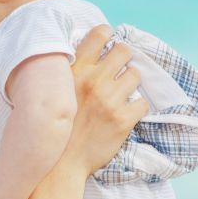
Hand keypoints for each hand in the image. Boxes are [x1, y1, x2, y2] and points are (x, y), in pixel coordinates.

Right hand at [63, 25, 148, 174]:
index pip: (99, 34)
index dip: (108, 35)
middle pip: (124, 51)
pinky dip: (136, 107)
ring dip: (130, 82)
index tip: (108, 43)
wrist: (59, 164)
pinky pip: (142, 103)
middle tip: (118, 71)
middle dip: (123, 59)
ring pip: (135, 74)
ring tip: (121, 93)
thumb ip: (69, 71)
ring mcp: (110, 100)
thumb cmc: (56, 126)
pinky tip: (126, 113)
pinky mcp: (123, 119)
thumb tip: (85, 54)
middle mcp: (93, 81)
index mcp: (75, 71)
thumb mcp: (55, 92)